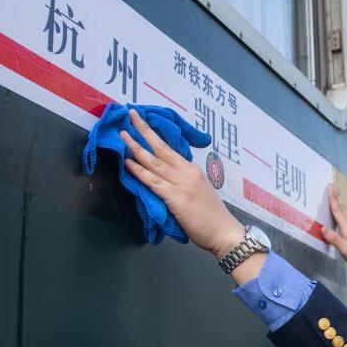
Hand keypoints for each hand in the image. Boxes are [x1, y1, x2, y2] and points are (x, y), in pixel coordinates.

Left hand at [120, 108, 243, 258]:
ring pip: (154, 162)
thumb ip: (185, 182)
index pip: (171, 148)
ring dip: (136, 147)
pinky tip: (128, 163)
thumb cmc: (212, 217)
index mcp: (193, 170)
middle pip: (161, 147)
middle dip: (144, 130)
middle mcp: (187, 172)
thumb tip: (169, 177)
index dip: (155, 135)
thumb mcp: (200, 191)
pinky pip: (153, 182)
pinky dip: (139, 171)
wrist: (224, 232)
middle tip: (132, 114)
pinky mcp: (176, 199)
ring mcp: (182, 184)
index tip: (144, 122)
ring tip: (123, 135)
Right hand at [320, 183, 346, 284]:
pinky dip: (343, 210)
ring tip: (336, 195)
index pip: (338, 209)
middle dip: (337, 196)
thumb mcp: (344, 248)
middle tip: (332, 185)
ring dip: (340, 202)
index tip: (330, 187)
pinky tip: (343, 214)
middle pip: (342, 207)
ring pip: (346, 211)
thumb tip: (323, 228)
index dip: (333, 198)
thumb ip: (333, 238)